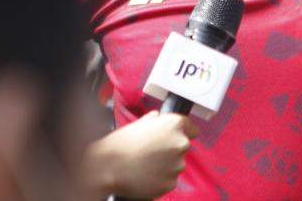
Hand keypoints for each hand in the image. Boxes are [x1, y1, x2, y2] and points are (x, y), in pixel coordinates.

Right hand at [82, 110, 199, 197]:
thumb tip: (158, 119)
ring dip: (165, 165)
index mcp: (174, 125)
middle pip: (182, 147)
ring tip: (145, 164)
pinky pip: (169, 179)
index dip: (184, 132)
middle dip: (170, 150)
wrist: (108, 167)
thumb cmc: (120, 144)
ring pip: (176, 165)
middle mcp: (180, 144)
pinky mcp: (171, 183)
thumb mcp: (138, 124)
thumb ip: (154, 120)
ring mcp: (177, 165)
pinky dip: (160, 179)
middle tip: (152, 152)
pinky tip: (145, 175)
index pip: (192, 128)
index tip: (176, 136)